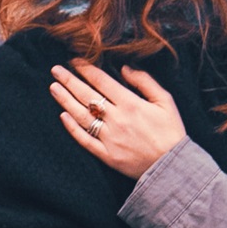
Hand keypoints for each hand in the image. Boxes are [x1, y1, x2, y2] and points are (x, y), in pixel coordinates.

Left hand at [51, 62, 186, 179]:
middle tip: (55, 70)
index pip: (101, 81)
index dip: (86, 69)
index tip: (74, 61)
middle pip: (86, 96)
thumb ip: (145, 82)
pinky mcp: (106, 155)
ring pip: (81, 116)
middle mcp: (116, 119)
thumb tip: (125, 68)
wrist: (173, 167)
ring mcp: (109, 138)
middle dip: (69, 80)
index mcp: (131, 104)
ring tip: (53, 88)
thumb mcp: (165, 101)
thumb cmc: (171, 132)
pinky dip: (73, 128)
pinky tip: (63, 116)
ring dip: (65, 101)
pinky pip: (85, 140)